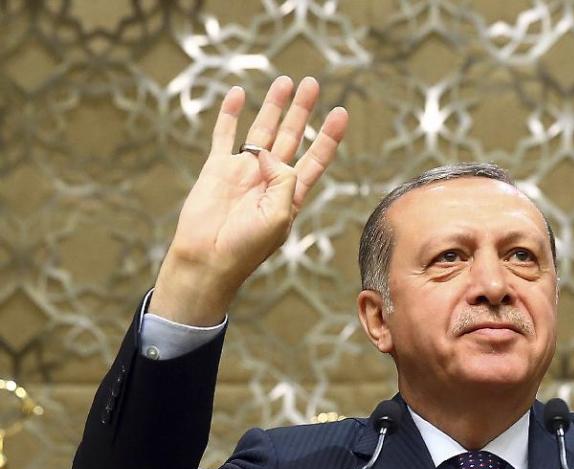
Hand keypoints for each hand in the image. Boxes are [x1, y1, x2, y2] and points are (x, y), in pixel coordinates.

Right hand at [150, 76, 348, 324]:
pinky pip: (225, 135)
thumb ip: (283, 180)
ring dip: (273, 106)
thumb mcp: (279, 217)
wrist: (208, 259)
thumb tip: (266, 152)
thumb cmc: (247, 247)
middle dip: (302, 111)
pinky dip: (230, 114)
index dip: (328, 136)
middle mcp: (270, 179)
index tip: (341, 111)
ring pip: (262, 130)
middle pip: (292, 136)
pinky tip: (238, 93)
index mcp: (290, 194)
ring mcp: (244, 171)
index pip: (316, 158)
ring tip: (284, 81)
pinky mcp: (217, 168)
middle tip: (312, 83)